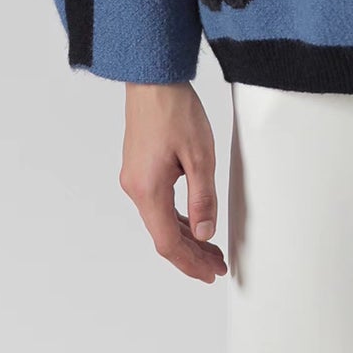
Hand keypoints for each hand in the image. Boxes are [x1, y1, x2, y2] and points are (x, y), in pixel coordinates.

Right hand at [119, 82, 227, 281]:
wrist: (152, 79)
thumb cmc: (175, 110)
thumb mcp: (200, 155)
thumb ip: (203, 197)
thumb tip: (206, 234)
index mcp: (148, 190)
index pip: (168, 243)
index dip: (190, 263)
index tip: (210, 273)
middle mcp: (135, 188)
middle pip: (164, 235)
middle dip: (191, 254)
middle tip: (217, 265)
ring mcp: (135, 178)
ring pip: (161, 220)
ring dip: (186, 237)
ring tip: (212, 248)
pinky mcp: (140, 168)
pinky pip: (158, 204)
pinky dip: (178, 218)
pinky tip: (195, 221)